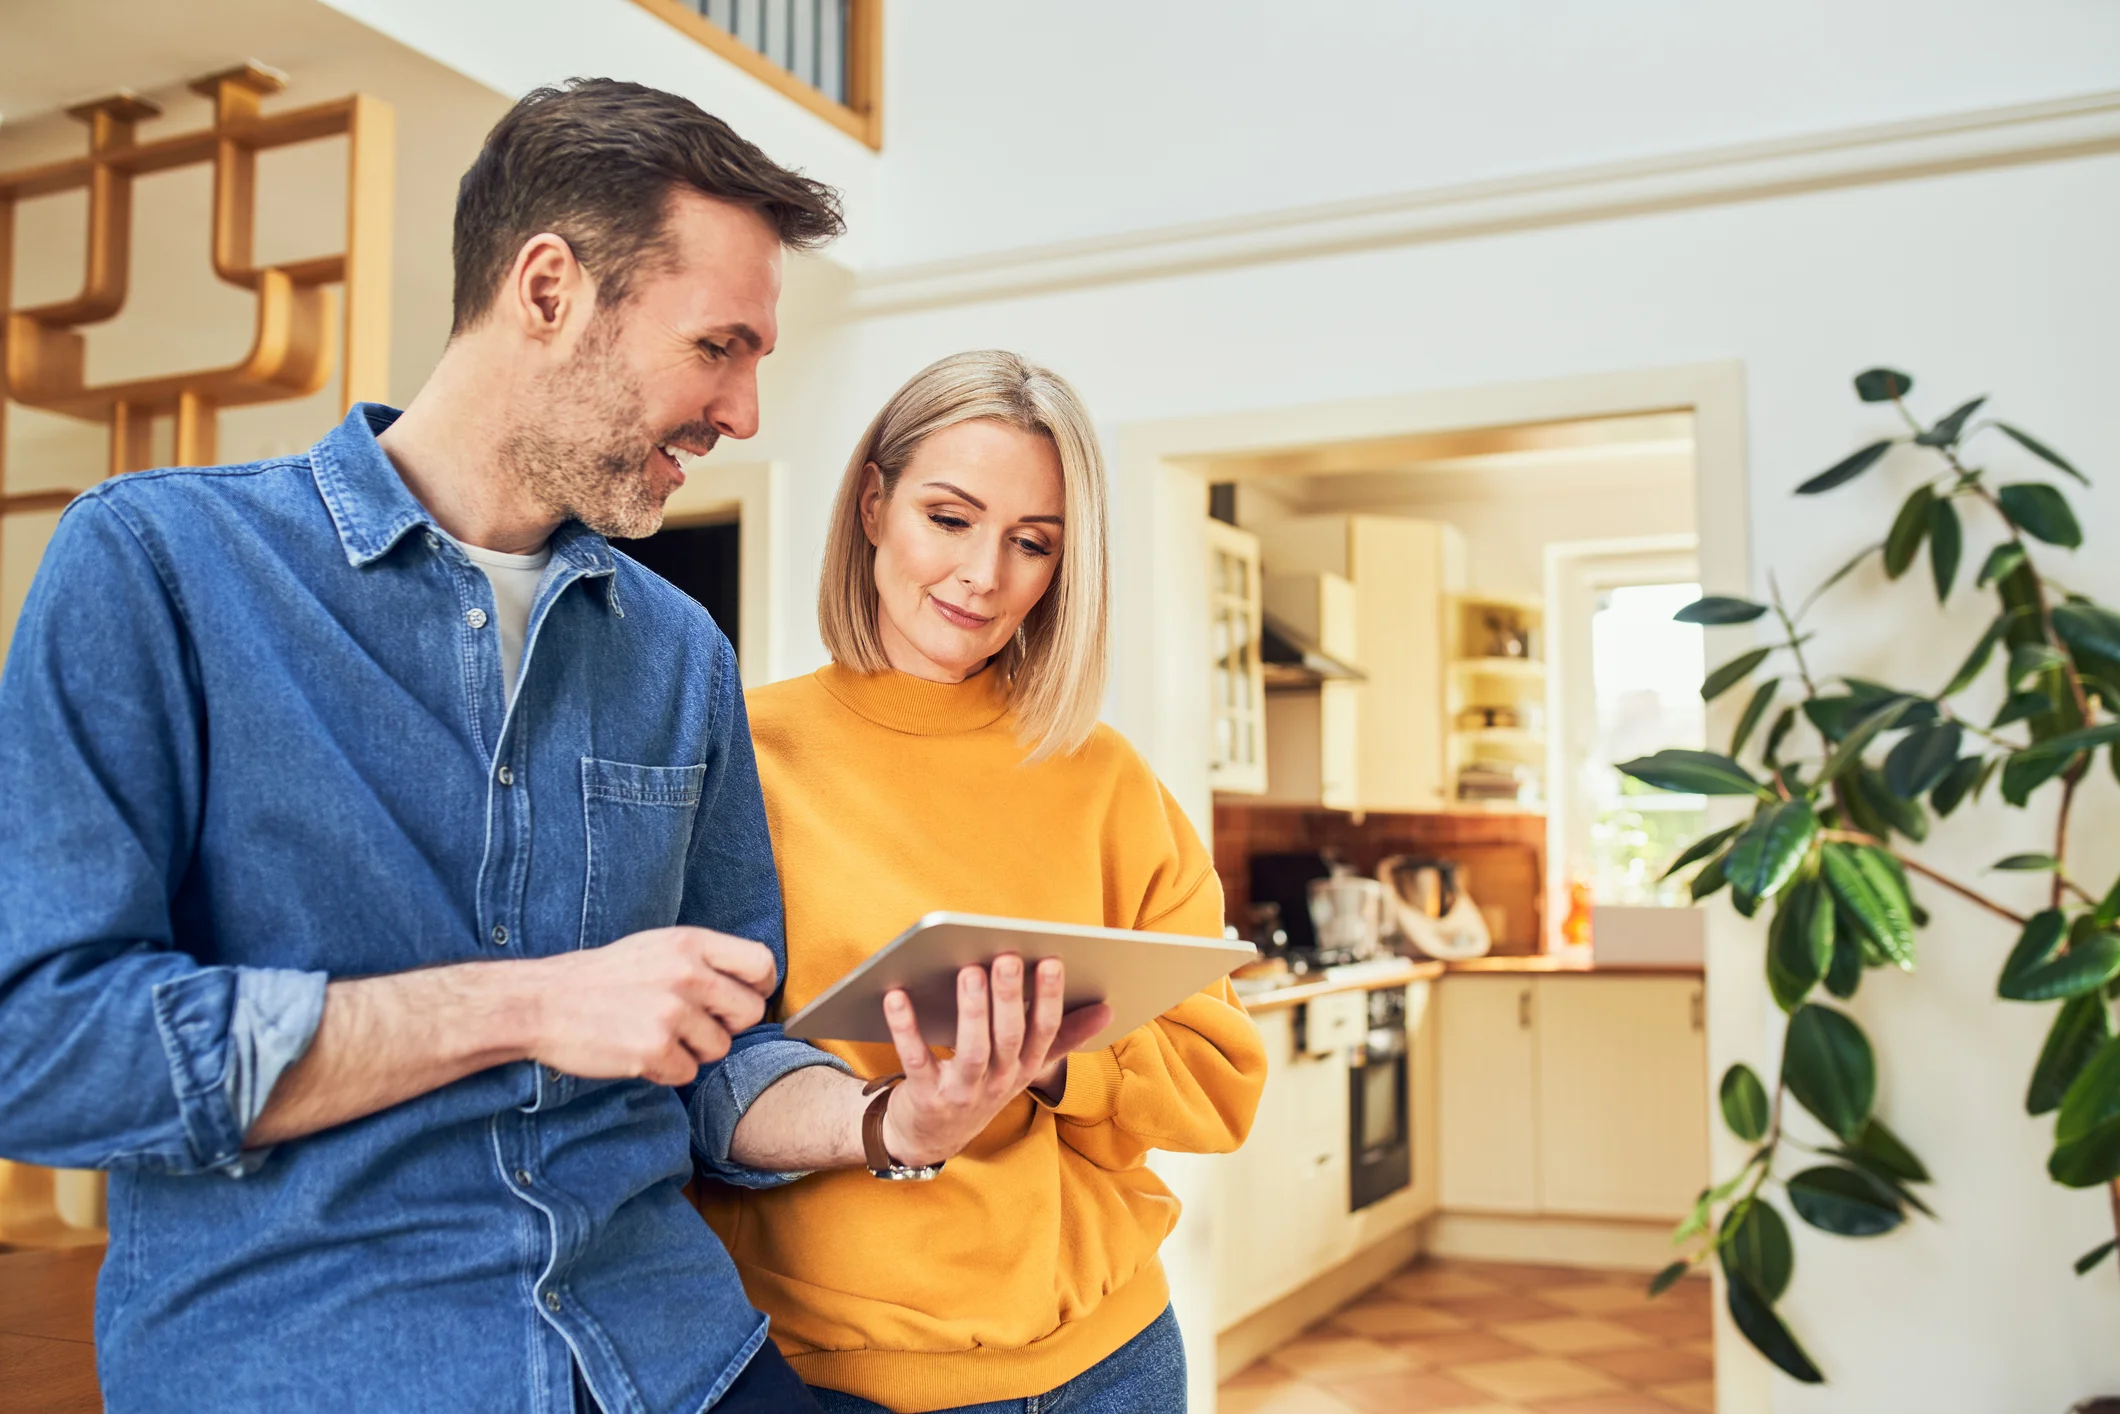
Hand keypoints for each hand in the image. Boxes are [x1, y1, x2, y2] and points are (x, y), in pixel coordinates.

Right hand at [527, 926, 776, 1085]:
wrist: (540, 1003)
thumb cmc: (603, 977)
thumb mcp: (657, 947)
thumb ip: (703, 960)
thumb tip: (752, 984)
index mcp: (690, 943)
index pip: (761, 963)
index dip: (759, 988)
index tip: (742, 999)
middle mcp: (686, 974)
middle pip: (749, 1013)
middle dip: (727, 1026)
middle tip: (693, 1026)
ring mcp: (670, 1012)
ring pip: (719, 1048)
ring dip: (693, 1051)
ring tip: (655, 1034)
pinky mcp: (653, 1049)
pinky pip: (688, 1073)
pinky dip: (667, 1071)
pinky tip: (639, 1053)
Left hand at [877, 956, 1112, 1167]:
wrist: (930, 1139)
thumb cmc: (981, 1089)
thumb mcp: (1024, 1068)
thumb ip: (1064, 1038)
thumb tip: (1107, 1010)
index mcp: (1024, 1069)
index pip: (1044, 1032)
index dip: (1049, 998)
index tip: (1051, 961)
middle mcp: (999, 1083)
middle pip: (1009, 1038)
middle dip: (1010, 997)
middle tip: (1006, 957)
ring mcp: (963, 1093)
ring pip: (973, 1051)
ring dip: (972, 1011)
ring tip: (969, 972)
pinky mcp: (926, 1097)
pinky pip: (916, 1059)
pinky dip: (907, 1028)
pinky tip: (897, 997)